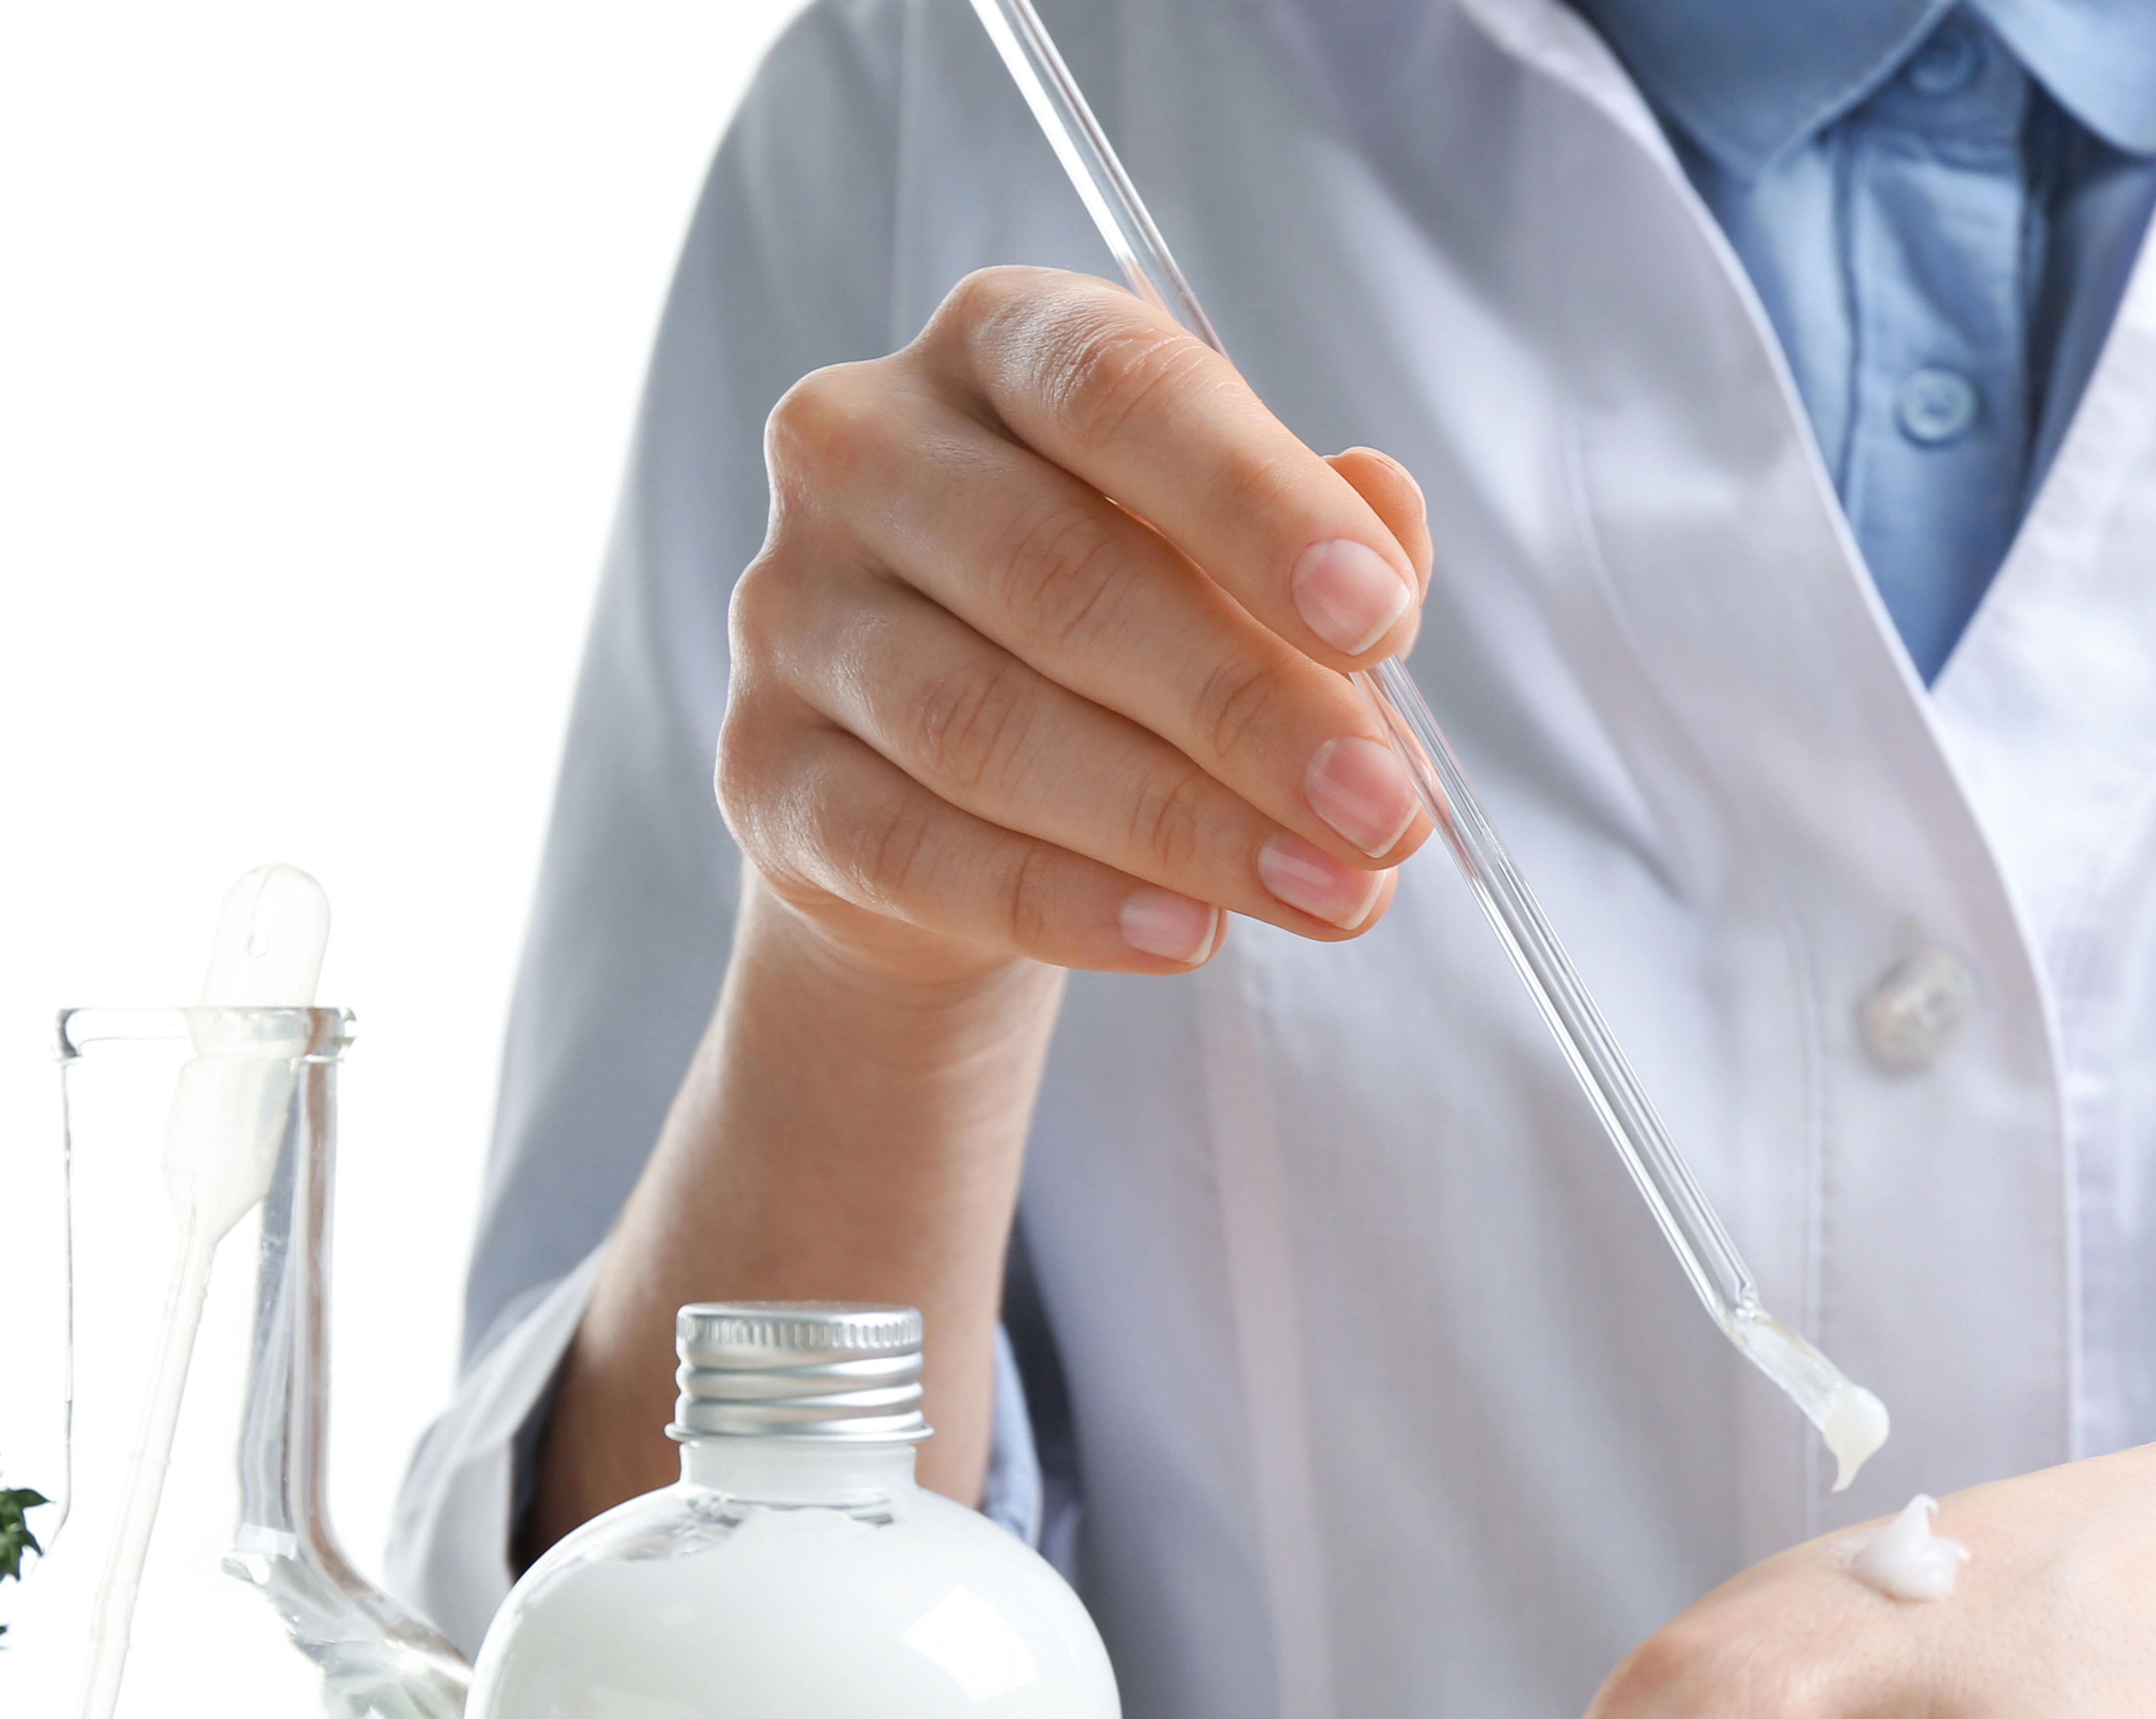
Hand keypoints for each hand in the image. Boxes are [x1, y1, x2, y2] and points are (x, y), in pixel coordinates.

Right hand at [720, 265, 1436, 988]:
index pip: (1118, 388)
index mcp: (995, 345)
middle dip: (1247, 709)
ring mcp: (792, 611)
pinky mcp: (764, 770)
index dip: (1258, 506)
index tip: (1384, 623)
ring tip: (1329, 894)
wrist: (939, 782)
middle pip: (1058, 576)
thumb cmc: (1116, 631)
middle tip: (1385, 814)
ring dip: (1182, 826)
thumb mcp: (1230, 557)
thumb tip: (1391, 541)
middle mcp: (861, 449)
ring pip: (989, 728)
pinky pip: (916, 850)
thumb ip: (1319, 541)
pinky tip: (1191, 936)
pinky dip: (1070, 903)